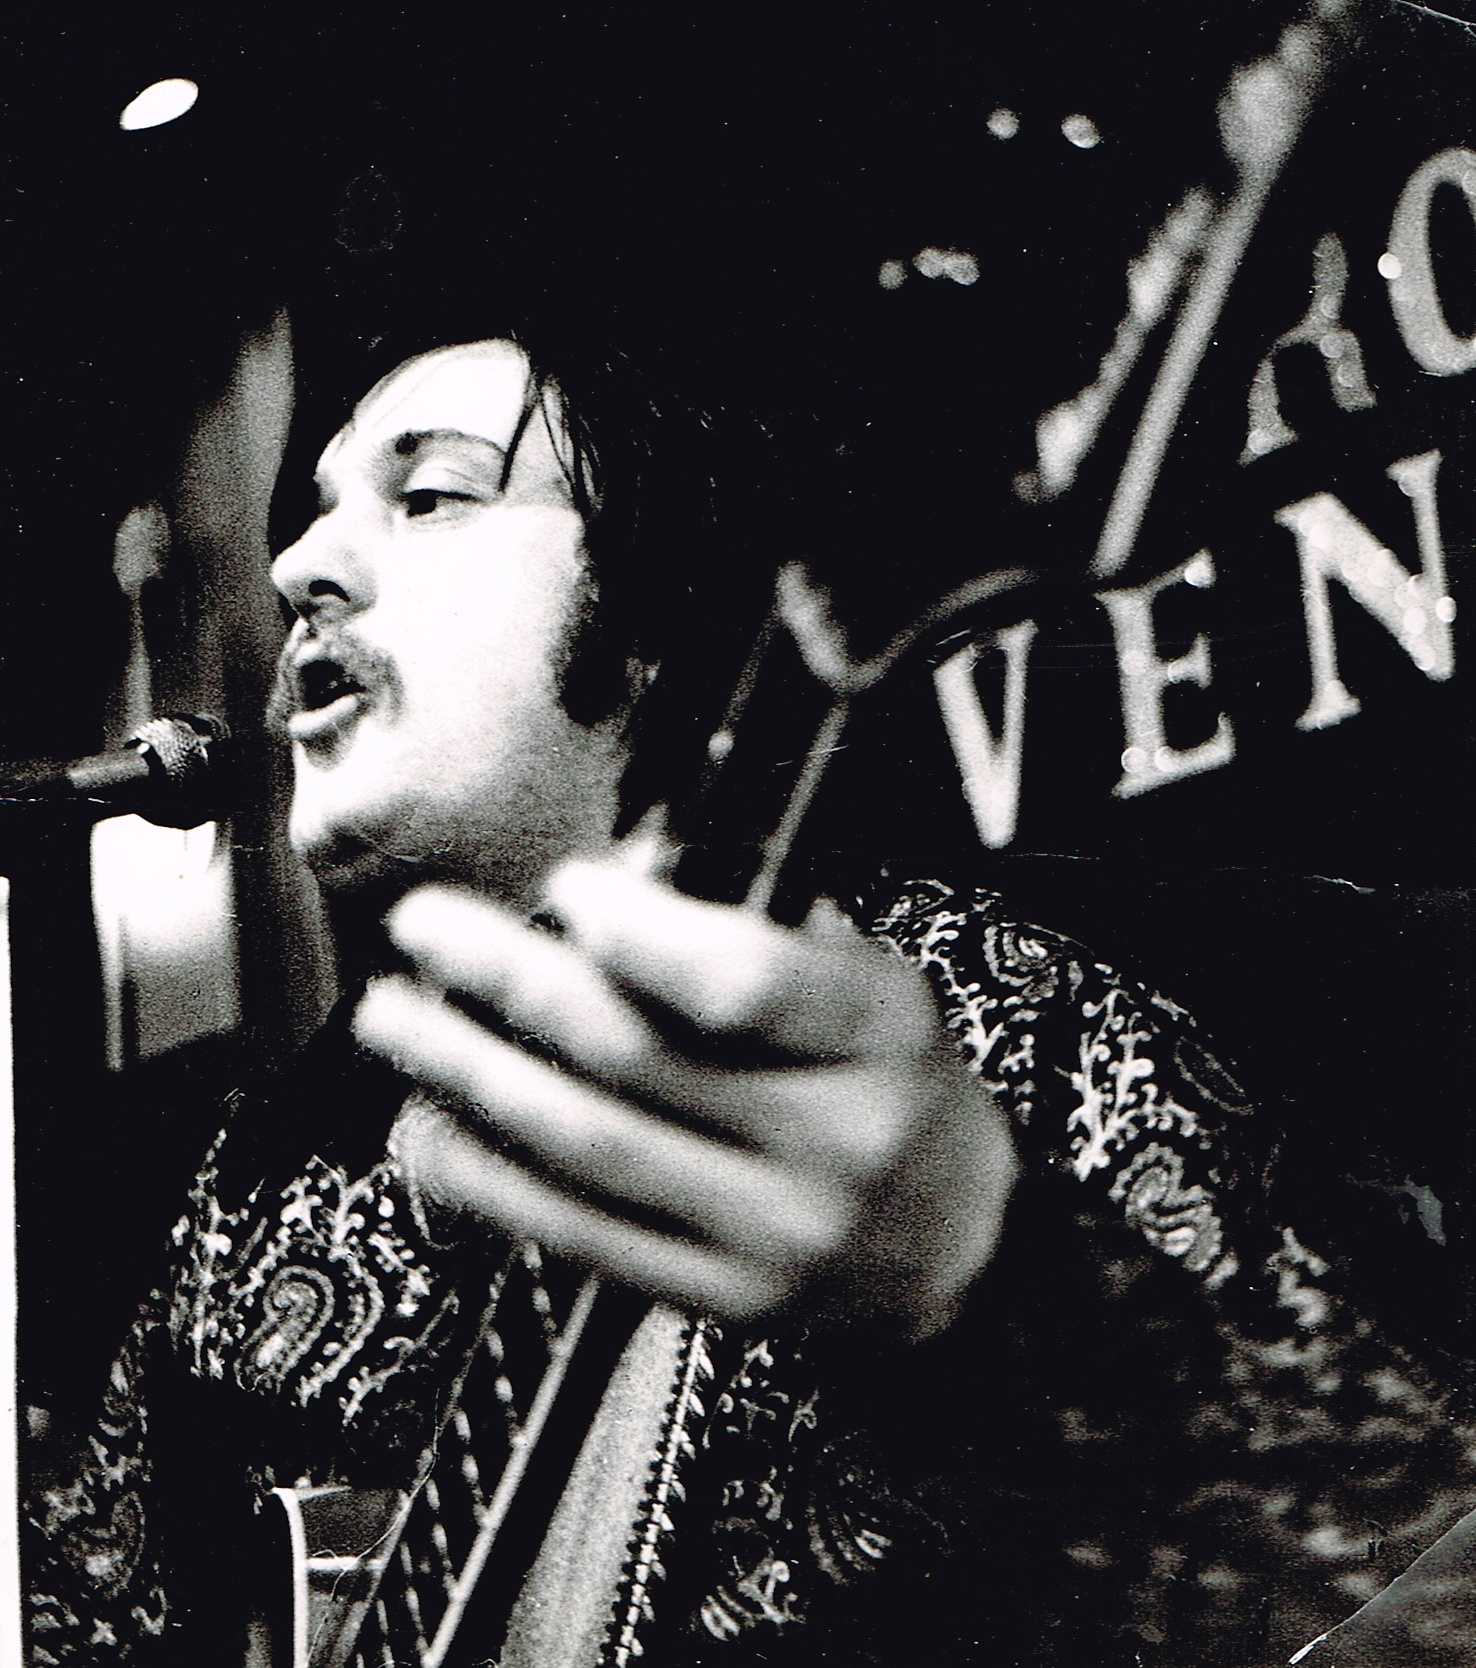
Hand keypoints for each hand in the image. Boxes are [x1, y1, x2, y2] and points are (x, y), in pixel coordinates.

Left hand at [353, 862, 1016, 1336]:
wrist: (958, 1241)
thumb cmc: (892, 1080)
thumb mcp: (870, 982)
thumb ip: (756, 933)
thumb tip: (603, 894)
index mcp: (880, 1037)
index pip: (742, 981)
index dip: (636, 928)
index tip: (566, 887)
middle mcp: (834, 1142)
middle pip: (635, 1056)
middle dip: (508, 980)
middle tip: (424, 928)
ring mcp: (775, 1235)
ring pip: (586, 1147)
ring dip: (468, 1074)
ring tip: (393, 1017)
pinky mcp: (722, 1299)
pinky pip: (578, 1234)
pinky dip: (484, 1178)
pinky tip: (425, 1127)